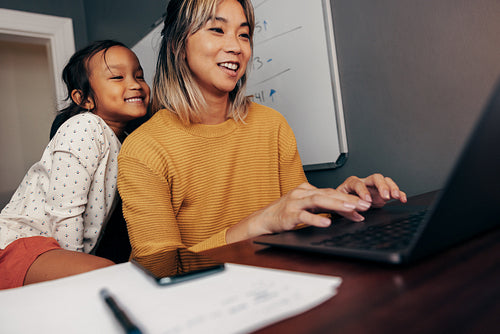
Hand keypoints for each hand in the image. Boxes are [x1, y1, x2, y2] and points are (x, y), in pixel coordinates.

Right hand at [235, 183, 372, 239]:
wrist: (263, 220)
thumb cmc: (285, 214)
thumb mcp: (305, 207)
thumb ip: (323, 208)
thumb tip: (347, 212)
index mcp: (307, 190)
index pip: (332, 192)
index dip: (349, 198)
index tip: (365, 206)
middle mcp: (302, 193)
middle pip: (328, 193)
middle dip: (348, 199)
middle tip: (365, 205)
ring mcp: (294, 202)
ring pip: (318, 200)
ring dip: (337, 204)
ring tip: (351, 209)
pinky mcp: (288, 214)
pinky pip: (304, 216)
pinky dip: (316, 218)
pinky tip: (327, 222)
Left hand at [336, 173, 406, 207]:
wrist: (343, 203)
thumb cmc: (340, 202)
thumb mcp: (339, 206)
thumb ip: (347, 211)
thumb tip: (357, 216)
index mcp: (350, 184)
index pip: (357, 183)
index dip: (363, 191)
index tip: (367, 200)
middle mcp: (363, 182)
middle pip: (375, 178)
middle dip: (381, 186)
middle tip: (385, 196)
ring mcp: (373, 186)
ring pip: (385, 181)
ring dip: (392, 188)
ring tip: (396, 196)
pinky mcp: (381, 192)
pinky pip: (392, 190)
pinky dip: (399, 193)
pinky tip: (402, 198)